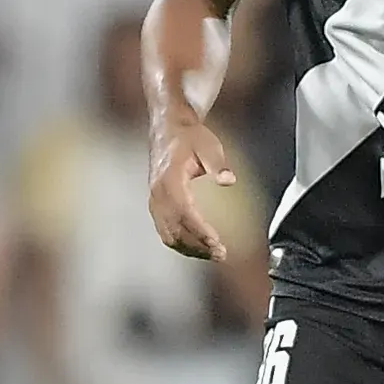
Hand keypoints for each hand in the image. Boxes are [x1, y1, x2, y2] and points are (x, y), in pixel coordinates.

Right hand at [147, 118, 237, 259]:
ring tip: (212, 254)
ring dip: (189, 248)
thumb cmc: (189, 136)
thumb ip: (218, 163)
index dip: (199, 231)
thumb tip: (228, 180)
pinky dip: (180, 243)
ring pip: (168, 234)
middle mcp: (158, 193)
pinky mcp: (156, 204)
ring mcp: (154, 200)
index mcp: (170, 179)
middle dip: (197, 246)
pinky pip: (164, 230)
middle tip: (220, 254)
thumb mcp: (208, 145)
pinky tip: (196, 247)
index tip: (216, 242)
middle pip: (175, 229)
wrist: (168, 128)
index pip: (184, 213)